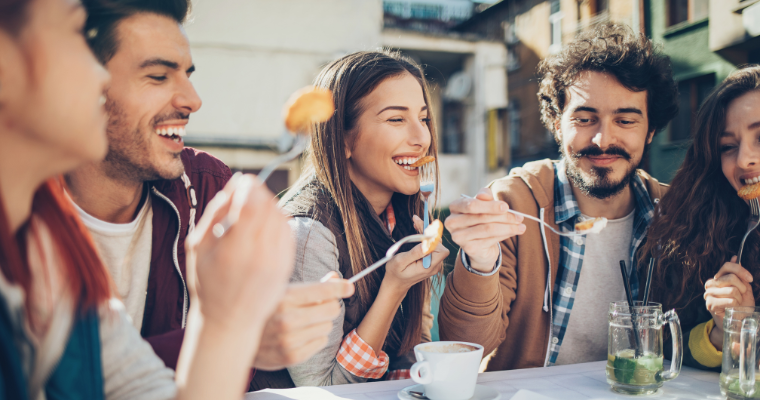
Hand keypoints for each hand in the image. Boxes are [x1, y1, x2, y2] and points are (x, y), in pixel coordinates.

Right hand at [186, 173, 294, 332]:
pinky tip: (264, 225)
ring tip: (253, 210)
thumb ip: (215, 213)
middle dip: (259, 193)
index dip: (250, 187)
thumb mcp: (198, 247)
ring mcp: (277, 262)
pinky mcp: (287, 266)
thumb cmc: (208, 283)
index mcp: (234, 251)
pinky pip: (288, 231)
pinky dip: (277, 221)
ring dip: (269, 205)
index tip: (243, 182)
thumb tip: (235, 185)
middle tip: (247, 193)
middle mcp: (260, 256)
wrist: (230, 321)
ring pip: (281, 217)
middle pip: (269, 207)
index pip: (252, 205)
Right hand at [254, 273, 353, 369]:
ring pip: (327, 326)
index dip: (340, 287)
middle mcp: (287, 319)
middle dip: (328, 305)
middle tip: (317, 306)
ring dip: (320, 323)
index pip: (324, 291)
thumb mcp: (282, 290)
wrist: (236, 337)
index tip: (348, 287)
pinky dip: (315, 337)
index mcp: (284, 297)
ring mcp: (290, 340)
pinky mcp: (292, 356)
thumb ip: (310, 286)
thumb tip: (335, 278)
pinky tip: (300, 334)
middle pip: (332, 309)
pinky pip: (321, 342)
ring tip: (302, 322)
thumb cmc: (263, 309)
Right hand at [381, 215, 448, 291]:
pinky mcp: (430, 260)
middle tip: (416, 220)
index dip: (433, 239)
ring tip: (416, 222)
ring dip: (426, 232)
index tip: (422, 229)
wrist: (395, 283)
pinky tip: (418, 229)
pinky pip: (431, 246)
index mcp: (428, 267)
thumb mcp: (401, 262)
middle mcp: (434, 265)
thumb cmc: (395, 272)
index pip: (441, 250)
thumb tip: (426, 243)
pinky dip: (425, 237)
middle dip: (428, 231)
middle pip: (438, 244)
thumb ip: (415, 253)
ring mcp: (433, 263)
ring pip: (435, 243)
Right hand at [444, 187, 524, 272]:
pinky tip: (514, 232)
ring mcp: (459, 237)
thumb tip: (485, 194)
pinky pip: (491, 240)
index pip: (471, 205)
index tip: (506, 207)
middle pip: (482, 217)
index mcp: (455, 207)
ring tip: (521, 226)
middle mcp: (452, 222)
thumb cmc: (481, 219)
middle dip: (504, 217)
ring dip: (508, 227)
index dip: (490, 206)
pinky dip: (505, 235)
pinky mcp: (469, 249)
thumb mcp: (483, 205)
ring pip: (488, 229)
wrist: (478, 243)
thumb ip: (484, 197)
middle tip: (520, 217)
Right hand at [705, 256, 754, 348]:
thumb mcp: (744, 288)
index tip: (750, 279)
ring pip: (732, 290)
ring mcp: (709, 294)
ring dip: (739, 298)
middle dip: (742, 288)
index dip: (741, 270)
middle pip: (731, 278)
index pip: (727, 266)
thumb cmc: (740, 306)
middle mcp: (711, 284)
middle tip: (742, 296)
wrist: (736, 323)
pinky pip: (730, 300)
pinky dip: (735, 305)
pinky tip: (732, 308)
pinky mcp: (710, 304)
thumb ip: (739, 274)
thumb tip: (734, 257)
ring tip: (736, 303)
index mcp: (718, 278)